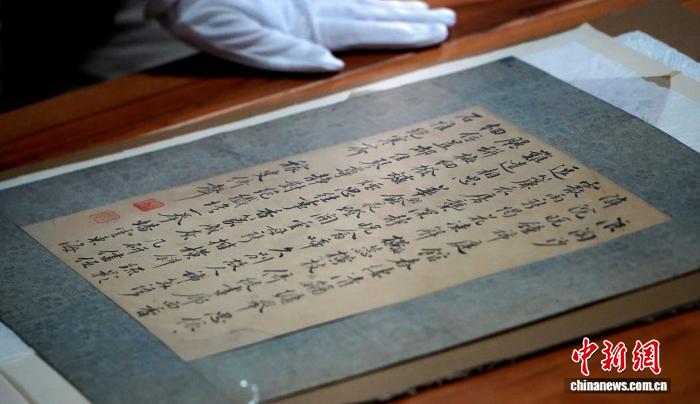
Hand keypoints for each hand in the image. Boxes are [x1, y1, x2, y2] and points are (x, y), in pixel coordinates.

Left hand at [146, 0, 455, 71]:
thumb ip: (288, 55)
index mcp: (308, 25)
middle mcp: (314, 6)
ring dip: (394, 5)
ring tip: (425, 8)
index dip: (405, 33)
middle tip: (447, 21)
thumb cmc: (202, 14)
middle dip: (411, 18)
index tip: (438, 34)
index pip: (368, 29)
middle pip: (373, 11)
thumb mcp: (239, 44)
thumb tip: (334, 67)